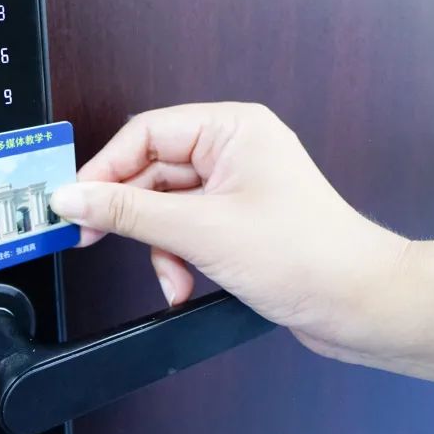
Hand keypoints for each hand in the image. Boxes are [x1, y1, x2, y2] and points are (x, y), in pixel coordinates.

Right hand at [49, 102, 408, 354]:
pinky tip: (183, 281)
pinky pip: (184, 230)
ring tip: (171, 273)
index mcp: (232, 129)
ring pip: (164, 207)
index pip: (145, 133)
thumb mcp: (201, 231)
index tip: (73, 201)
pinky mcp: (237, 222)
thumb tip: (74, 197)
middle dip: (131, 216)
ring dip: (158, 246)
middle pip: (151, 172)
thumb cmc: (309, 256)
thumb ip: (127, 212)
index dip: (104, 168)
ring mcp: (236, 188)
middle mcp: (234, 151)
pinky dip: (176, 257)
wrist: (360, 305)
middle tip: (94, 237)